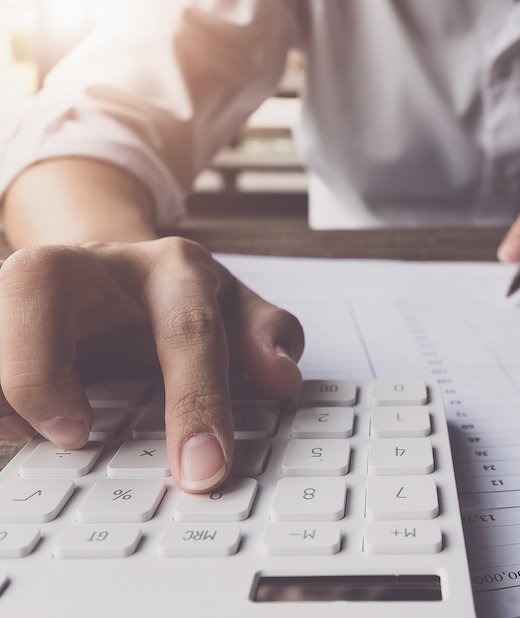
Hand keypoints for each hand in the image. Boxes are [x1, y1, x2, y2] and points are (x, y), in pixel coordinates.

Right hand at [0, 237, 303, 491]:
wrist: (121, 278)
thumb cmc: (184, 304)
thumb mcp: (239, 312)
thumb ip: (268, 336)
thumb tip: (282, 377)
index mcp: (172, 268)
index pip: (186, 330)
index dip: (196, 401)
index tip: (204, 468)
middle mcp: (91, 262)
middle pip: (38, 282)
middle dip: (42, 366)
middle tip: (74, 436)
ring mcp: (28, 282)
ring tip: (27, 435)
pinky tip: (10, 427)